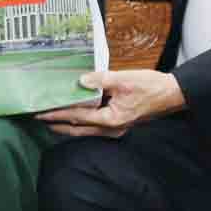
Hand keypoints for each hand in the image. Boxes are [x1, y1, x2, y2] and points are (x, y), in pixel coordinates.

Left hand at [37, 68, 184, 137]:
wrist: (171, 94)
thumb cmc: (150, 87)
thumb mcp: (124, 79)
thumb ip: (101, 79)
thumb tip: (81, 81)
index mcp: (111, 119)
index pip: (78, 117)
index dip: (58, 114)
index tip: (42, 113)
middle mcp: (112, 129)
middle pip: (78, 130)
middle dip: (58, 124)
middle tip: (39, 119)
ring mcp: (116, 128)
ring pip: (85, 130)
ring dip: (68, 125)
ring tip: (51, 119)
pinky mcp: (119, 123)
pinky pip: (94, 126)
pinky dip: (81, 121)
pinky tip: (74, 115)